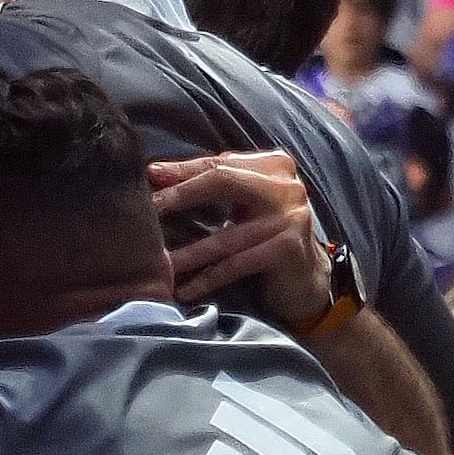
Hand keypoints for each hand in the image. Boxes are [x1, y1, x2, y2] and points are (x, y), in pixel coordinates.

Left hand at [148, 152, 337, 324]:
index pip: (219, 164)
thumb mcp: (245, 203)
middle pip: (222, 182)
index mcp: (274, 165)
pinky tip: (183, 290)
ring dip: (186, 253)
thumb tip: (155, 173)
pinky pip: (236, 265)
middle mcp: (285, 186)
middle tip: (146, 212)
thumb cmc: (266, 236)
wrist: (307, 278)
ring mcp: (290, 218)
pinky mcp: (288, 249)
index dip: (181, 171)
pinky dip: (206, 279)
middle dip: (179, 196)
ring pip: (224, 235)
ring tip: (155, 264)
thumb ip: (214, 184)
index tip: (148, 176)